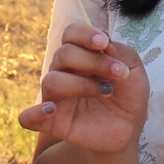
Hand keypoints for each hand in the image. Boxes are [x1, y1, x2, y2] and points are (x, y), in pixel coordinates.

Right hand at [19, 22, 148, 154]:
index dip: (84, 34)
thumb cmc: (128, 95)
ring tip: (107, 91)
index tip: (104, 43)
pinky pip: (29, 118)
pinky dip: (34, 113)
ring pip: (51, 80)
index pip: (71, 34)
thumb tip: (104, 45)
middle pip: (63, 54)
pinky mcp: (53, 122)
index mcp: (81, 54)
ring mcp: (57, 97)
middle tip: (119, 74)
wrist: (128, 129)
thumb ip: (122, 53)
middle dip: (94, 61)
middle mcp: (64, 71)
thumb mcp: (134, 70)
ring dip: (81, 84)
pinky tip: (51, 110)